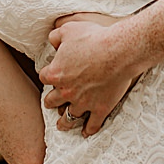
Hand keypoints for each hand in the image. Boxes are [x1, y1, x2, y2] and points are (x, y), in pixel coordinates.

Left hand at [40, 12, 142, 135]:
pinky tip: (86, 133)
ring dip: (64, 121)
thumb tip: (52, 41)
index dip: (48, 75)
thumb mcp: (69, 30)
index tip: (52, 74)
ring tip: (62, 125)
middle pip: (51, 101)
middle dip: (52, 101)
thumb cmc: (94, 38)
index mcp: (56, 73)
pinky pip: (92, 125)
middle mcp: (66, 91)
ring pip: (69, 117)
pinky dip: (88, 130)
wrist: (119, 51)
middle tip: (53, 102)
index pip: (44, 77)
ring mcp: (83, 102)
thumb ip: (56, 36)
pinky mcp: (100, 109)